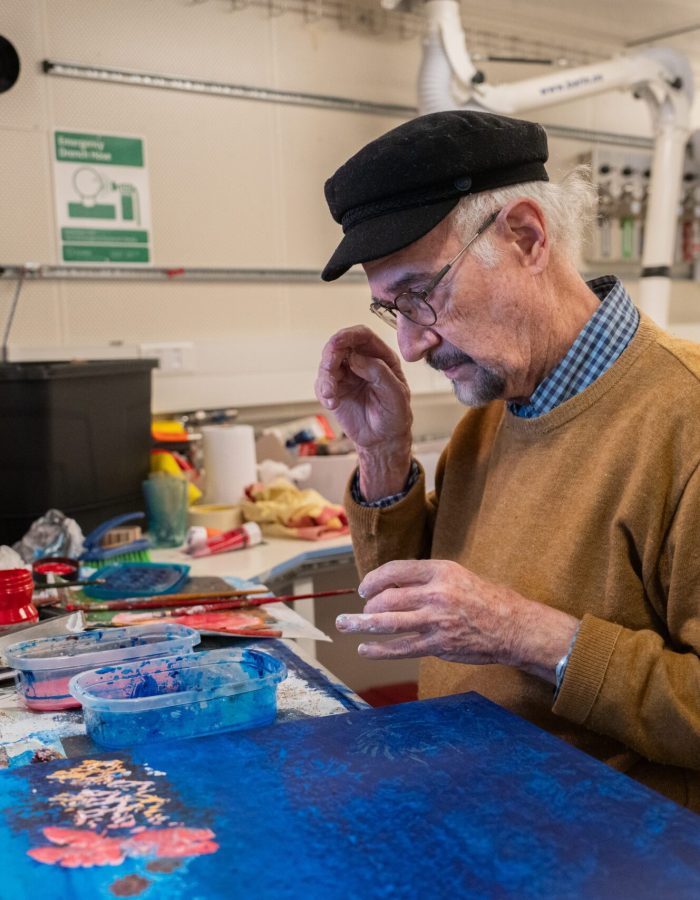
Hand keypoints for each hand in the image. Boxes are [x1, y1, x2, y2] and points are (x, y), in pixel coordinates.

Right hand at [315, 326, 413, 497]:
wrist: (383, 439)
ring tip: (330, 394)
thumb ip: (379, 372)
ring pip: (327, 364)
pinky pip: (322, 385)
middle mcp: (361, 362)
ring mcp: (346, 375)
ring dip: (325, 377)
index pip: (362, 336)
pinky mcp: (334, 390)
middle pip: (340, 346)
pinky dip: (324, 392)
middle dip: (331, 355)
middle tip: (329, 369)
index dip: (349, 335)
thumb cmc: (395, 415)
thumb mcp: (396, 394)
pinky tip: (332, 404)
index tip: (337, 342)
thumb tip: (355, 358)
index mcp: (380, 357)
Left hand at [336, 559, 579, 682]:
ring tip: (345, 625)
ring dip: (361, 624)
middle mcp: (436, 593)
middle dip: (365, 606)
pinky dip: (379, 650)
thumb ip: (425, 579)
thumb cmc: (483, 598)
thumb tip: (389, 586)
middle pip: (387, 598)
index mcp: (440, 570)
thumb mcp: (456, 576)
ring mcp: (436, 620)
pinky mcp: (438, 644)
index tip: (364, 588)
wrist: (512, 625)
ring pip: (388, 623)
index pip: (395, 571)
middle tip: (354, 613)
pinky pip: (401, 648)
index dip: (373, 579)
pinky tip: (366, 649)